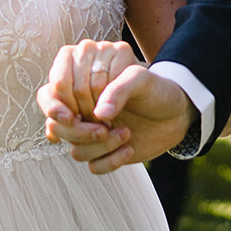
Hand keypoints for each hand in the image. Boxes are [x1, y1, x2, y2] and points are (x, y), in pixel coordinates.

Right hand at [36, 40, 194, 173]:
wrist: (174, 114)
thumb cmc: (157, 89)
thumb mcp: (143, 80)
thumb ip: (120, 88)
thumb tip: (99, 114)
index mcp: (83, 68)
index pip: (56, 86)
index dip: (67, 102)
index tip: (85, 114)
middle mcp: (78, 96)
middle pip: (56, 119)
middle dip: (83, 129)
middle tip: (106, 128)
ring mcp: (85, 123)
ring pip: (71, 144)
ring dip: (99, 145)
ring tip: (126, 133)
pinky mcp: (96, 147)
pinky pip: (89, 162)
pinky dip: (109, 160)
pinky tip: (129, 148)